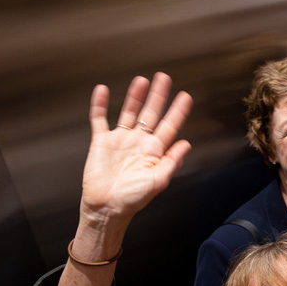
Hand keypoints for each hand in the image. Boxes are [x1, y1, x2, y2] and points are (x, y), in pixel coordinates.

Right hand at [79, 75, 193, 235]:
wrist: (107, 207)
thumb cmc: (133, 198)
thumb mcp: (158, 181)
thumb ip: (172, 161)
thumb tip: (186, 143)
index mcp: (155, 151)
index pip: (169, 126)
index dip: (177, 111)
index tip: (185, 97)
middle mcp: (139, 142)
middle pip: (150, 113)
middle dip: (158, 96)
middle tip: (164, 78)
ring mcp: (120, 140)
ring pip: (128, 111)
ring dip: (135, 96)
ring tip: (142, 80)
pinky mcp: (101, 141)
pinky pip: (100, 119)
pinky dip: (100, 104)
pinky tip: (103, 91)